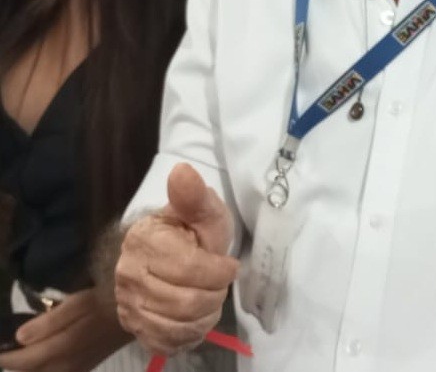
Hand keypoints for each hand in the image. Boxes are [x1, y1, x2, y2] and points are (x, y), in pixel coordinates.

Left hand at [0, 287, 129, 371]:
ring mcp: (75, 369)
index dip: (4, 355)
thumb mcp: (79, 303)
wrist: (138, 313)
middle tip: (4, 348)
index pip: (22, 360)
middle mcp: (65, 366)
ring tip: (18, 352)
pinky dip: (42, 369)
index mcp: (61, 349)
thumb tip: (19, 338)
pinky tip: (42, 358)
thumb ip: (49, 322)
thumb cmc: (107, 301)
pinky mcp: (84, 367)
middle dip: (14, 362)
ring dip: (28, 367)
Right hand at [114, 162, 238, 355]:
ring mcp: (128, 304)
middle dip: (215, 294)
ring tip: (210, 297)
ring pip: (179, 325)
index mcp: (145, 240)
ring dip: (206, 314)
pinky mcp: (134, 328)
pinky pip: (168, 342)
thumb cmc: (187, 232)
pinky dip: (191, 333)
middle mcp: (129, 274)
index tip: (230, 265)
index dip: (219, 271)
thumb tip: (182, 171)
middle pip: (186, 301)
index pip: (189, 268)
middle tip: (220, 283)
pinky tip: (197, 316)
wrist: (157, 258)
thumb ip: (194, 196)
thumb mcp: (200, 211)